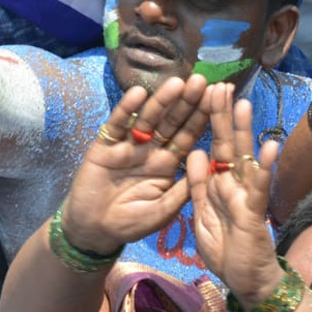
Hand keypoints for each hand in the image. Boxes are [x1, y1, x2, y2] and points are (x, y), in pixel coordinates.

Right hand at [60, 74, 212, 255]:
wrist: (94, 230)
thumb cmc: (131, 222)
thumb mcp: (162, 211)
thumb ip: (182, 191)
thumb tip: (208, 167)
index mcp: (167, 162)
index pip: (188, 135)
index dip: (202, 117)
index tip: (218, 100)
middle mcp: (150, 148)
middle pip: (171, 121)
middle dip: (186, 102)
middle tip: (202, 81)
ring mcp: (128, 144)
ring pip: (148, 118)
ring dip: (162, 100)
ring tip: (177, 83)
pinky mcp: (106, 144)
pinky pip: (118, 123)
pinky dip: (127, 109)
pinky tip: (138, 94)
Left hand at [188, 85, 282, 308]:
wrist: (244, 282)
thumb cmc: (224, 250)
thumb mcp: (201, 215)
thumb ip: (197, 184)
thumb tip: (195, 151)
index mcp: (216, 183)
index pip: (211, 145)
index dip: (207, 121)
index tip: (204, 94)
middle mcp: (232, 183)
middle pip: (226, 143)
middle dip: (223, 115)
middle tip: (221, 85)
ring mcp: (244, 195)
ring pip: (243, 158)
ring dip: (243, 131)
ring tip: (243, 104)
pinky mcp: (254, 213)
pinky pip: (258, 187)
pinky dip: (264, 167)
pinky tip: (270, 146)